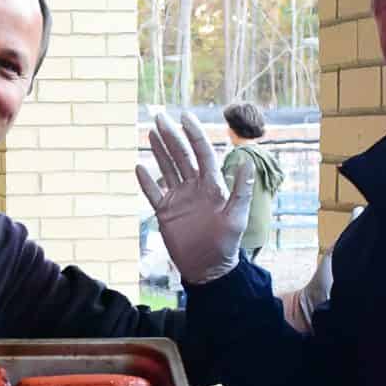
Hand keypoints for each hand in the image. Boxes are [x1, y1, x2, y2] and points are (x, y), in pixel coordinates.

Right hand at [136, 109, 254, 286]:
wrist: (208, 269)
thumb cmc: (227, 244)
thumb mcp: (237, 217)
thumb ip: (240, 190)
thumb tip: (247, 161)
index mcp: (212, 185)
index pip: (201, 153)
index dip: (194, 134)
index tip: (185, 117)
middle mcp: (194, 187)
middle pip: (181, 156)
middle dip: (171, 136)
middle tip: (159, 116)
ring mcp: (179, 199)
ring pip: (166, 168)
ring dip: (158, 151)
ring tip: (150, 132)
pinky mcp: (165, 213)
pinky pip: (153, 193)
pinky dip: (146, 181)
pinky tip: (139, 166)